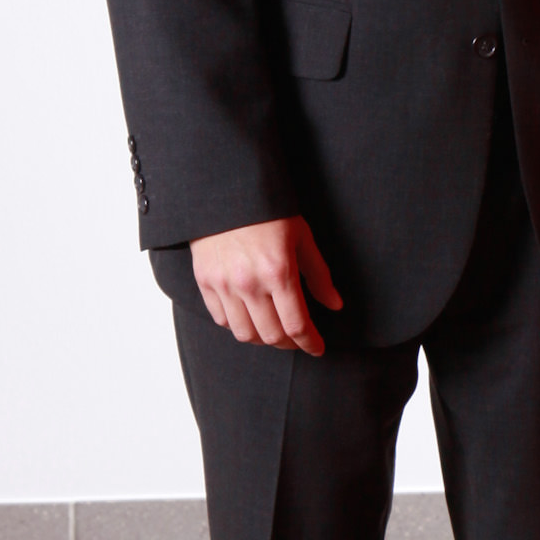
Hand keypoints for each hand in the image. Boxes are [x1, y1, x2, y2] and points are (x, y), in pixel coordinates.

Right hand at [190, 218, 343, 354]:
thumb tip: (335, 304)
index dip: (310, 343)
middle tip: (299, 339)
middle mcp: (249, 284)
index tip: (317, 348)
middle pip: (272, 336)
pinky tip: (250, 316)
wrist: (226, 191)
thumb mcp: (302, 237)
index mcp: (279, 272)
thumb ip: (319, 275)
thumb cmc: (270, 212)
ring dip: (264, 339)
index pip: (297, 325)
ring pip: (245, 334)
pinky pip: (221, 319)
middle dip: (291, 344)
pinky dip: (238, 325)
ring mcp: (223, 285)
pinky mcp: (205, 282)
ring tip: (275, 331)